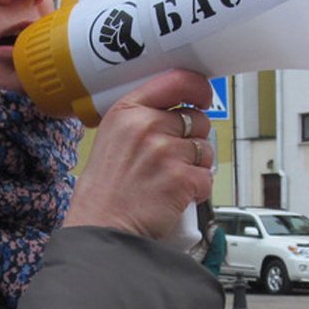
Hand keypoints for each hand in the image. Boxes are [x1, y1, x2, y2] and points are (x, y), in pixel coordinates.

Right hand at [65, 70, 213, 240]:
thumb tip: (179, 112)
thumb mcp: (112, 137)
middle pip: (197, 118)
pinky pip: (207, 177)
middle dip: (193, 138)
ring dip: (196, 165)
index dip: (198, 89)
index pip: (177, 81)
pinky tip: (174, 195)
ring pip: (206, 148)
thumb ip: (142, 119)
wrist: (101, 226)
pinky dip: (196, 190)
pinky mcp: (182, 178)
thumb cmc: (105, 190)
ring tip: (170, 179)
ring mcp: (166, 151)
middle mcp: (147, 125)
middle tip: (173, 158)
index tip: (203, 97)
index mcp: (128, 110)